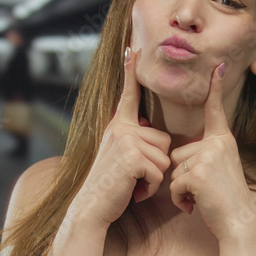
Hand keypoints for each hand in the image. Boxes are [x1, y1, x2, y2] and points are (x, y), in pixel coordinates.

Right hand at [71, 47, 171, 227]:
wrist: (91, 207)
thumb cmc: (110, 186)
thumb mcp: (119, 156)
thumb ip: (132, 140)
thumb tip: (149, 130)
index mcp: (118, 126)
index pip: (128, 95)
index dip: (130, 72)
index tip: (133, 48)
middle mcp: (121, 128)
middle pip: (163, 140)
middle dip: (156, 164)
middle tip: (133, 176)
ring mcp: (126, 141)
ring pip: (164, 158)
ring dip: (153, 178)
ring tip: (132, 184)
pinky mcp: (132, 157)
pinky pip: (158, 172)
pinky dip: (150, 188)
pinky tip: (134, 191)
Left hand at [168, 62, 254, 239]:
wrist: (239, 221)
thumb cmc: (226, 199)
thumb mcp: (220, 169)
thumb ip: (204, 155)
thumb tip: (179, 155)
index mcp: (222, 140)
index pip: (215, 110)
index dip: (216, 88)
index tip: (219, 65)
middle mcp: (217, 144)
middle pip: (178, 152)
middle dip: (182, 175)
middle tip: (203, 189)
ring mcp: (208, 157)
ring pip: (174, 169)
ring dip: (180, 188)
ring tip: (200, 197)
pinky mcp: (198, 173)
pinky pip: (174, 184)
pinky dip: (180, 199)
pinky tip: (195, 205)